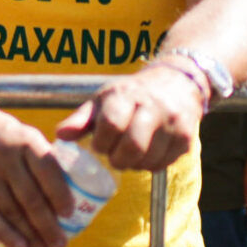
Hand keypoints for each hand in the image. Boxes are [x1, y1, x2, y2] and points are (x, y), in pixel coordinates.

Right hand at [0, 104, 74, 246]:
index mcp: (26, 140)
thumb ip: (44, 163)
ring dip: (30, 236)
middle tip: (61, 246)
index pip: (47, 170)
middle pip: (30, 197)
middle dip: (48, 226)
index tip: (70, 215)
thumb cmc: (4, 138)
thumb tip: (69, 203)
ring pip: (11, 211)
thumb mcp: (26, 137)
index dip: (60, 194)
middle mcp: (4, 156)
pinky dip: (5, 234)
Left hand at [56, 60, 202, 173]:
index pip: (111, 124)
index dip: (101, 143)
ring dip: (135, 164)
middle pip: (133, 146)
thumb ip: (81, 119)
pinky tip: (148, 151)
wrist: (178, 82)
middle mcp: (152, 106)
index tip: (99, 145)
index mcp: (126, 95)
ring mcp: (172, 121)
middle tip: (115, 156)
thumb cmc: (132, 95)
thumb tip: (60, 135)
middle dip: (118, 159)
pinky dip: (151, 164)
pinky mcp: (186, 137)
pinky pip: (163, 164)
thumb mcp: (104, 100)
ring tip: (131, 153)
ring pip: (148, 160)